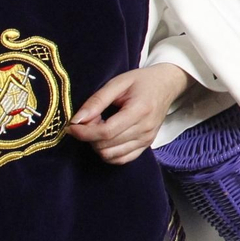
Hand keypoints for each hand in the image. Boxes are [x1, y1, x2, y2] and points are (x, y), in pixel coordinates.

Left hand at [66, 63, 192, 164]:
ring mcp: (147, 139)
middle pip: (106, 145)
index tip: (72, 126)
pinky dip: (108, 153)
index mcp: (139, 111)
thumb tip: (77, 120)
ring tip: (98, 128)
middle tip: (88, 121)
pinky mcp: (147, 145)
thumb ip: (97, 101)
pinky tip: (106, 139)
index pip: (106, 132)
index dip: (84, 133)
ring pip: (111, 155)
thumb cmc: (142, 81)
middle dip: (89, 137)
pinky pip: (122, 159)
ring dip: (97, 145)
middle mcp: (145, 129)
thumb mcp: (118, 83)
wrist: (167, 85)